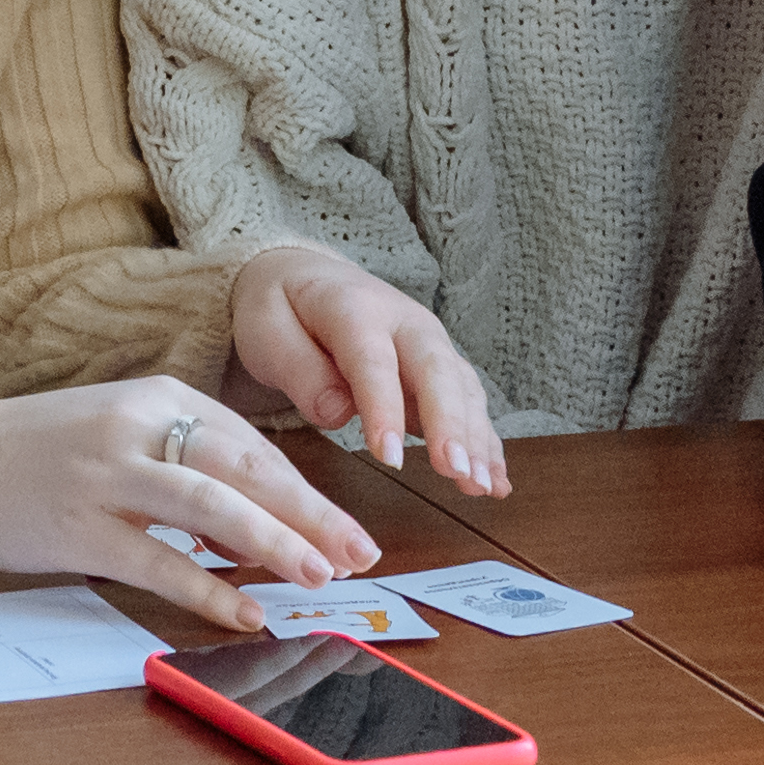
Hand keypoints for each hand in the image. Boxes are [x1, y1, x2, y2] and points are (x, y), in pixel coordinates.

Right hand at [0, 378, 379, 633]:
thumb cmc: (30, 454)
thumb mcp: (115, 434)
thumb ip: (180, 464)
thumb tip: (250, 522)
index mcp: (156, 396)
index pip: (250, 443)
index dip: (307, 489)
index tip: (347, 528)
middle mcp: (138, 426)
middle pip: (246, 468)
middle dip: (311, 515)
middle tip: (360, 556)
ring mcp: (107, 475)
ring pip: (213, 506)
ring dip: (275, 542)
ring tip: (320, 577)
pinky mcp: (78, 527)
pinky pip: (158, 561)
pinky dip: (208, 589)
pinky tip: (246, 612)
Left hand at [223, 240, 504, 492]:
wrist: (304, 278)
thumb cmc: (281, 309)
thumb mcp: (267, 329)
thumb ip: (298, 369)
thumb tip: (337, 412)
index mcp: (355, 307)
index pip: (373, 360)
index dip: (384, 409)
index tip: (391, 456)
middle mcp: (404, 321)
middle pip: (435, 370)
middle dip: (451, 424)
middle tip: (457, 471)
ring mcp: (428, 344)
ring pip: (461, 389)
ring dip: (477, 438)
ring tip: (481, 486)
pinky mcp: (439, 369)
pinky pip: (469, 404)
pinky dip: (485, 442)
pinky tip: (497, 481)